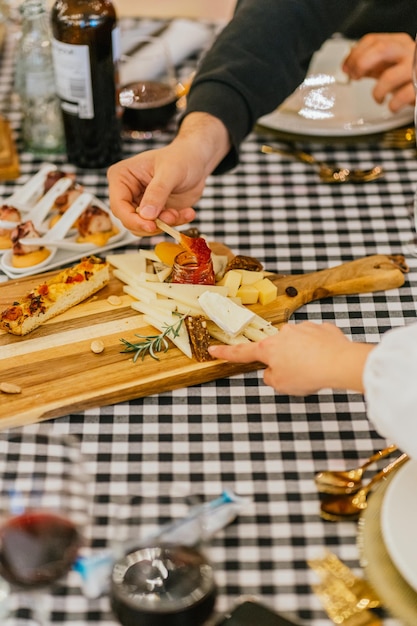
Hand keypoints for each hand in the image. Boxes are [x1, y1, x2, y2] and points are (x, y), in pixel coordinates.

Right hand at [107, 112, 230, 236]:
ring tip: (180, 212)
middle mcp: (127, 193)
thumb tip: (146, 215)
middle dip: (152, 224)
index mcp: (122, 177)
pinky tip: (187, 213)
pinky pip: (159, 227)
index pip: (118, 206)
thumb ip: (157, 192)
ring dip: (164, 224)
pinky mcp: (154, 213)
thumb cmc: (181, 158)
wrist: (196, 161)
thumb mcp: (170, 171)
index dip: (133, 219)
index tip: (151, 225)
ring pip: (144, 228)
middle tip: (172, 216)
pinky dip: (174, 224)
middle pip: (129, 220)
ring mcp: (140, 204)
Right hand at [209, 321, 373, 394]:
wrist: (339, 363)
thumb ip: (271, 377)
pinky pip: (316, 340)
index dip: (226, 353)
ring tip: (315, 369)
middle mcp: (283, 334)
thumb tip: (273, 371)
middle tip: (296, 374)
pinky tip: (326, 360)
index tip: (213, 349)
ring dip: (302, 354)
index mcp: (269, 349)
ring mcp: (303, 328)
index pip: (242, 352)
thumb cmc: (309, 374)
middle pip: (276, 349)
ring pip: (297, 343)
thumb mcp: (282, 385)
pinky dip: (319, 349)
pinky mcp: (322, 328)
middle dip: (283, 359)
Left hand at [342, 33, 414, 111]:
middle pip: (381, 49)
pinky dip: (393, 104)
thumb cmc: (406, 74)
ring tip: (378, 97)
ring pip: (389, 76)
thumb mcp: (387, 64)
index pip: (372, 40)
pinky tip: (392, 106)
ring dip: (377, 91)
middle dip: (361, 64)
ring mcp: (415, 68)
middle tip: (355, 77)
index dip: (354, 54)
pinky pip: (403, 96)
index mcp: (398, 43)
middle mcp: (408, 52)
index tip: (346, 68)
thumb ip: (369, 63)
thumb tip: (348, 66)